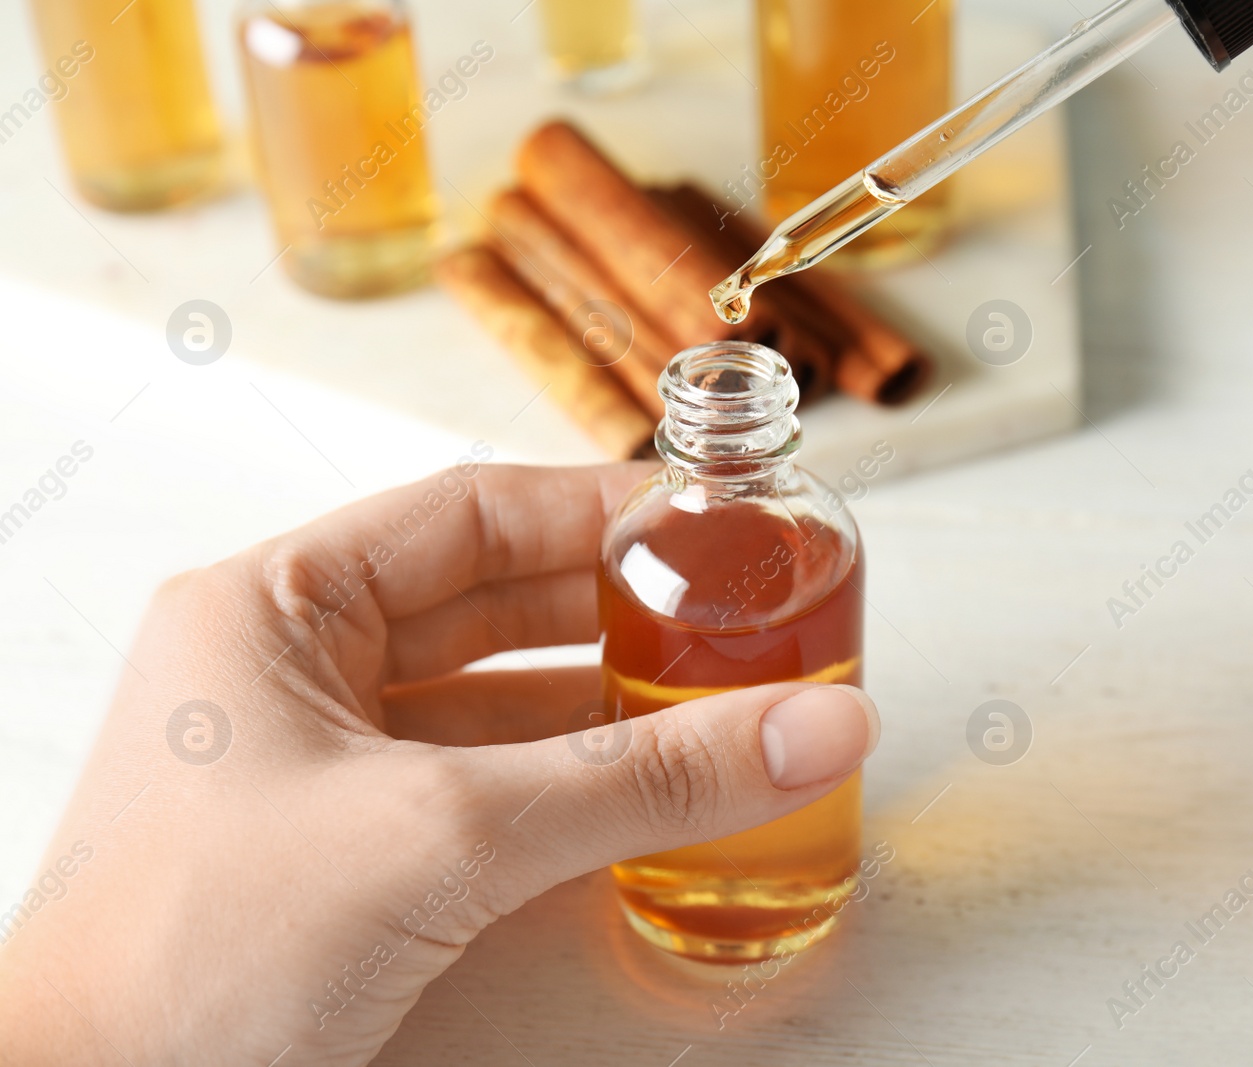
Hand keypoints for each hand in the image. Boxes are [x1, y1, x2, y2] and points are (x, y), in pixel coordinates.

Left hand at [0, 461, 878, 1065]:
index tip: (708, 523)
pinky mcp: (344, 857)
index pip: (467, 514)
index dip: (597, 509)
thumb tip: (814, 727)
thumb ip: (643, 777)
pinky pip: (481, 791)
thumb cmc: (195, 957)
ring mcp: (315, 770)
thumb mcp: (448, 835)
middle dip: (616, 612)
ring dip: (603, 706)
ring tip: (717, 700)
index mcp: (273, 608)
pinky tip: (647, 796)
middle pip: (489, 605)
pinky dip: (567, 788)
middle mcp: (288, 672)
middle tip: (733, 615)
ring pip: (492, 705)